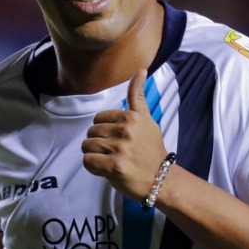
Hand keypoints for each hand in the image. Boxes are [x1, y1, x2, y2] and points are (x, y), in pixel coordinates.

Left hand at [82, 69, 167, 199]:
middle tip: (114, 152)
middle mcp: (125, 130)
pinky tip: (105, 169)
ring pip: (87, 146)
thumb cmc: (151, 149)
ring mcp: (119, 149)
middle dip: (98, 143)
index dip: (104, 131)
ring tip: (109, 160)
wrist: (161, 179)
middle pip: (91, 132)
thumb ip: (138, 96)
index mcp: (131, 117)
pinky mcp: (114, 167)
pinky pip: (88, 161)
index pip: (98, 119)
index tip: (117, 140)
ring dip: (95, 156)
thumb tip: (140, 69)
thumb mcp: (147, 119)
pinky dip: (93, 167)